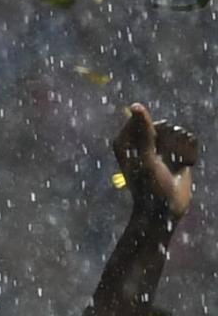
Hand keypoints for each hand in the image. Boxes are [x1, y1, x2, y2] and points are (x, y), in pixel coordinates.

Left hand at [114, 103, 195, 222]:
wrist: (165, 210)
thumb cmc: (149, 186)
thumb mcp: (146, 158)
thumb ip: (143, 132)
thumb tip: (136, 105)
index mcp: (126, 140)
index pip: (145, 121)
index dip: (154, 136)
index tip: (152, 153)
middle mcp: (142, 141)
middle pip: (165, 126)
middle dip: (170, 143)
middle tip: (164, 161)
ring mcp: (159, 146)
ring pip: (179, 133)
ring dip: (181, 149)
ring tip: (174, 165)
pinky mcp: (175, 152)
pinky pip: (189, 142)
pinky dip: (189, 154)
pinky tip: (183, 166)